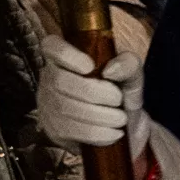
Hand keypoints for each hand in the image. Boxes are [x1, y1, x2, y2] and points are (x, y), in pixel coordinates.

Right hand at [36, 34, 142, 150]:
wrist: (119, 127)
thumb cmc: (119, 94)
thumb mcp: (131, 76)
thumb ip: (128, 65)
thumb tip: (110, 71)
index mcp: (65, 57)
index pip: (51, 46)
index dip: (67, 55)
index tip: (90, 66)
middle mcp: (50, 77)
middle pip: (60, 81)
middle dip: (95, 93)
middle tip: (118, 99)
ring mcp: (48, 104)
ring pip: (66, 108)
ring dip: (101, 115)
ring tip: (120, 117)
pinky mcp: (54, 129)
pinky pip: (72, 130)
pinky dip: (100, 133)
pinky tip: (114, 132)